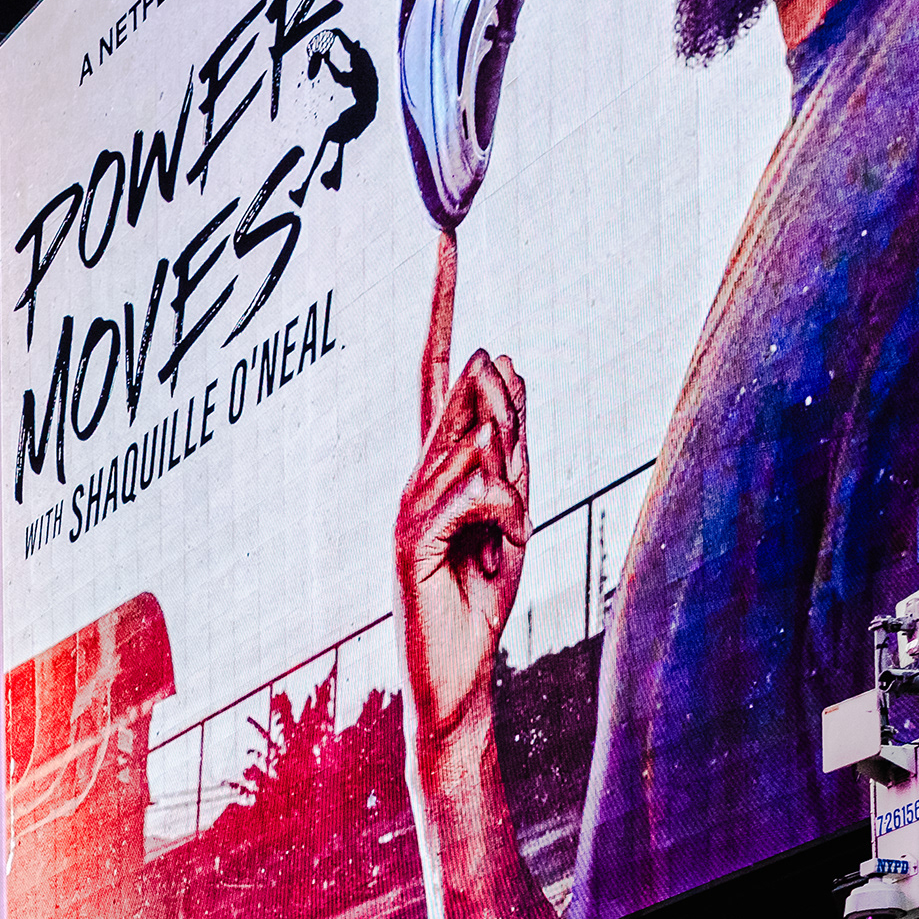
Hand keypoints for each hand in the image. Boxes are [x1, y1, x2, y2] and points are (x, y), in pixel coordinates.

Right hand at [396, 348, 532, 761]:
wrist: (455, 677)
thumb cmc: (482, 599)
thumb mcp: (512, 514)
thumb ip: (508, 446)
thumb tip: (501, 367)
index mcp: (433, 469)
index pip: (435, 375)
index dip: (442, 309)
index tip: (446, 242)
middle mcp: (411, 478)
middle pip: (469, 402)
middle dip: (506, 418)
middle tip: (509, 497)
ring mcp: (405, 505)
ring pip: (483, 450)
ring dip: (513, 500)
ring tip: (497, 551)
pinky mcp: (411, 537)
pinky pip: (479, 491)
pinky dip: (504, 521)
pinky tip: (489, 557)